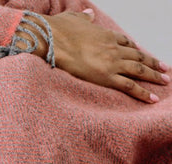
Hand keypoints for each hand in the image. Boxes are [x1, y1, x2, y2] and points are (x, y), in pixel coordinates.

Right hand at [15, 9, 169, 103]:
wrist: (54, 40)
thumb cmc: (60, 30)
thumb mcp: (74, 18)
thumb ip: (83, 17)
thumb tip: (88, 13)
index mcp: (106, 35)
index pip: (125, 43)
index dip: (135, 49)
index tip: (142, 53)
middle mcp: (113, 49)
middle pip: (138, 57)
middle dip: (152, 63)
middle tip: (164, 68)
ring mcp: (112, 63)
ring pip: (139, 70)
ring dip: (154, 76)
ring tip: (164, 81)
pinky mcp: (107, 77)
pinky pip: (129, 86)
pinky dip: (143, 92)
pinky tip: (152, 97)